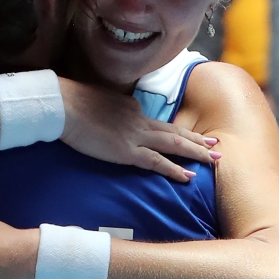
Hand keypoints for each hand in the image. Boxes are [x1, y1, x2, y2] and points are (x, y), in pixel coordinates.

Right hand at [58, 78, 219, 182]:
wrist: (63, 104)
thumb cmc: (72, 101)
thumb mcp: (96, 101)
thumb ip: (108, 110)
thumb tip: (109, 119)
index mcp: (131, 107)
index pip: (154, 122)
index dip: (171, 131)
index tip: (183, 137)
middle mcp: (139, 119)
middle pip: (174, 131)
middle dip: (196, 139)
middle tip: (215, 145)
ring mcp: (135, 135)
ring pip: (174, 144)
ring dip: (196, 152)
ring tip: (214, 158)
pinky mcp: (127, 151)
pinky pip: (157, 162)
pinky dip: (174, 169)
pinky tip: (188, 176)